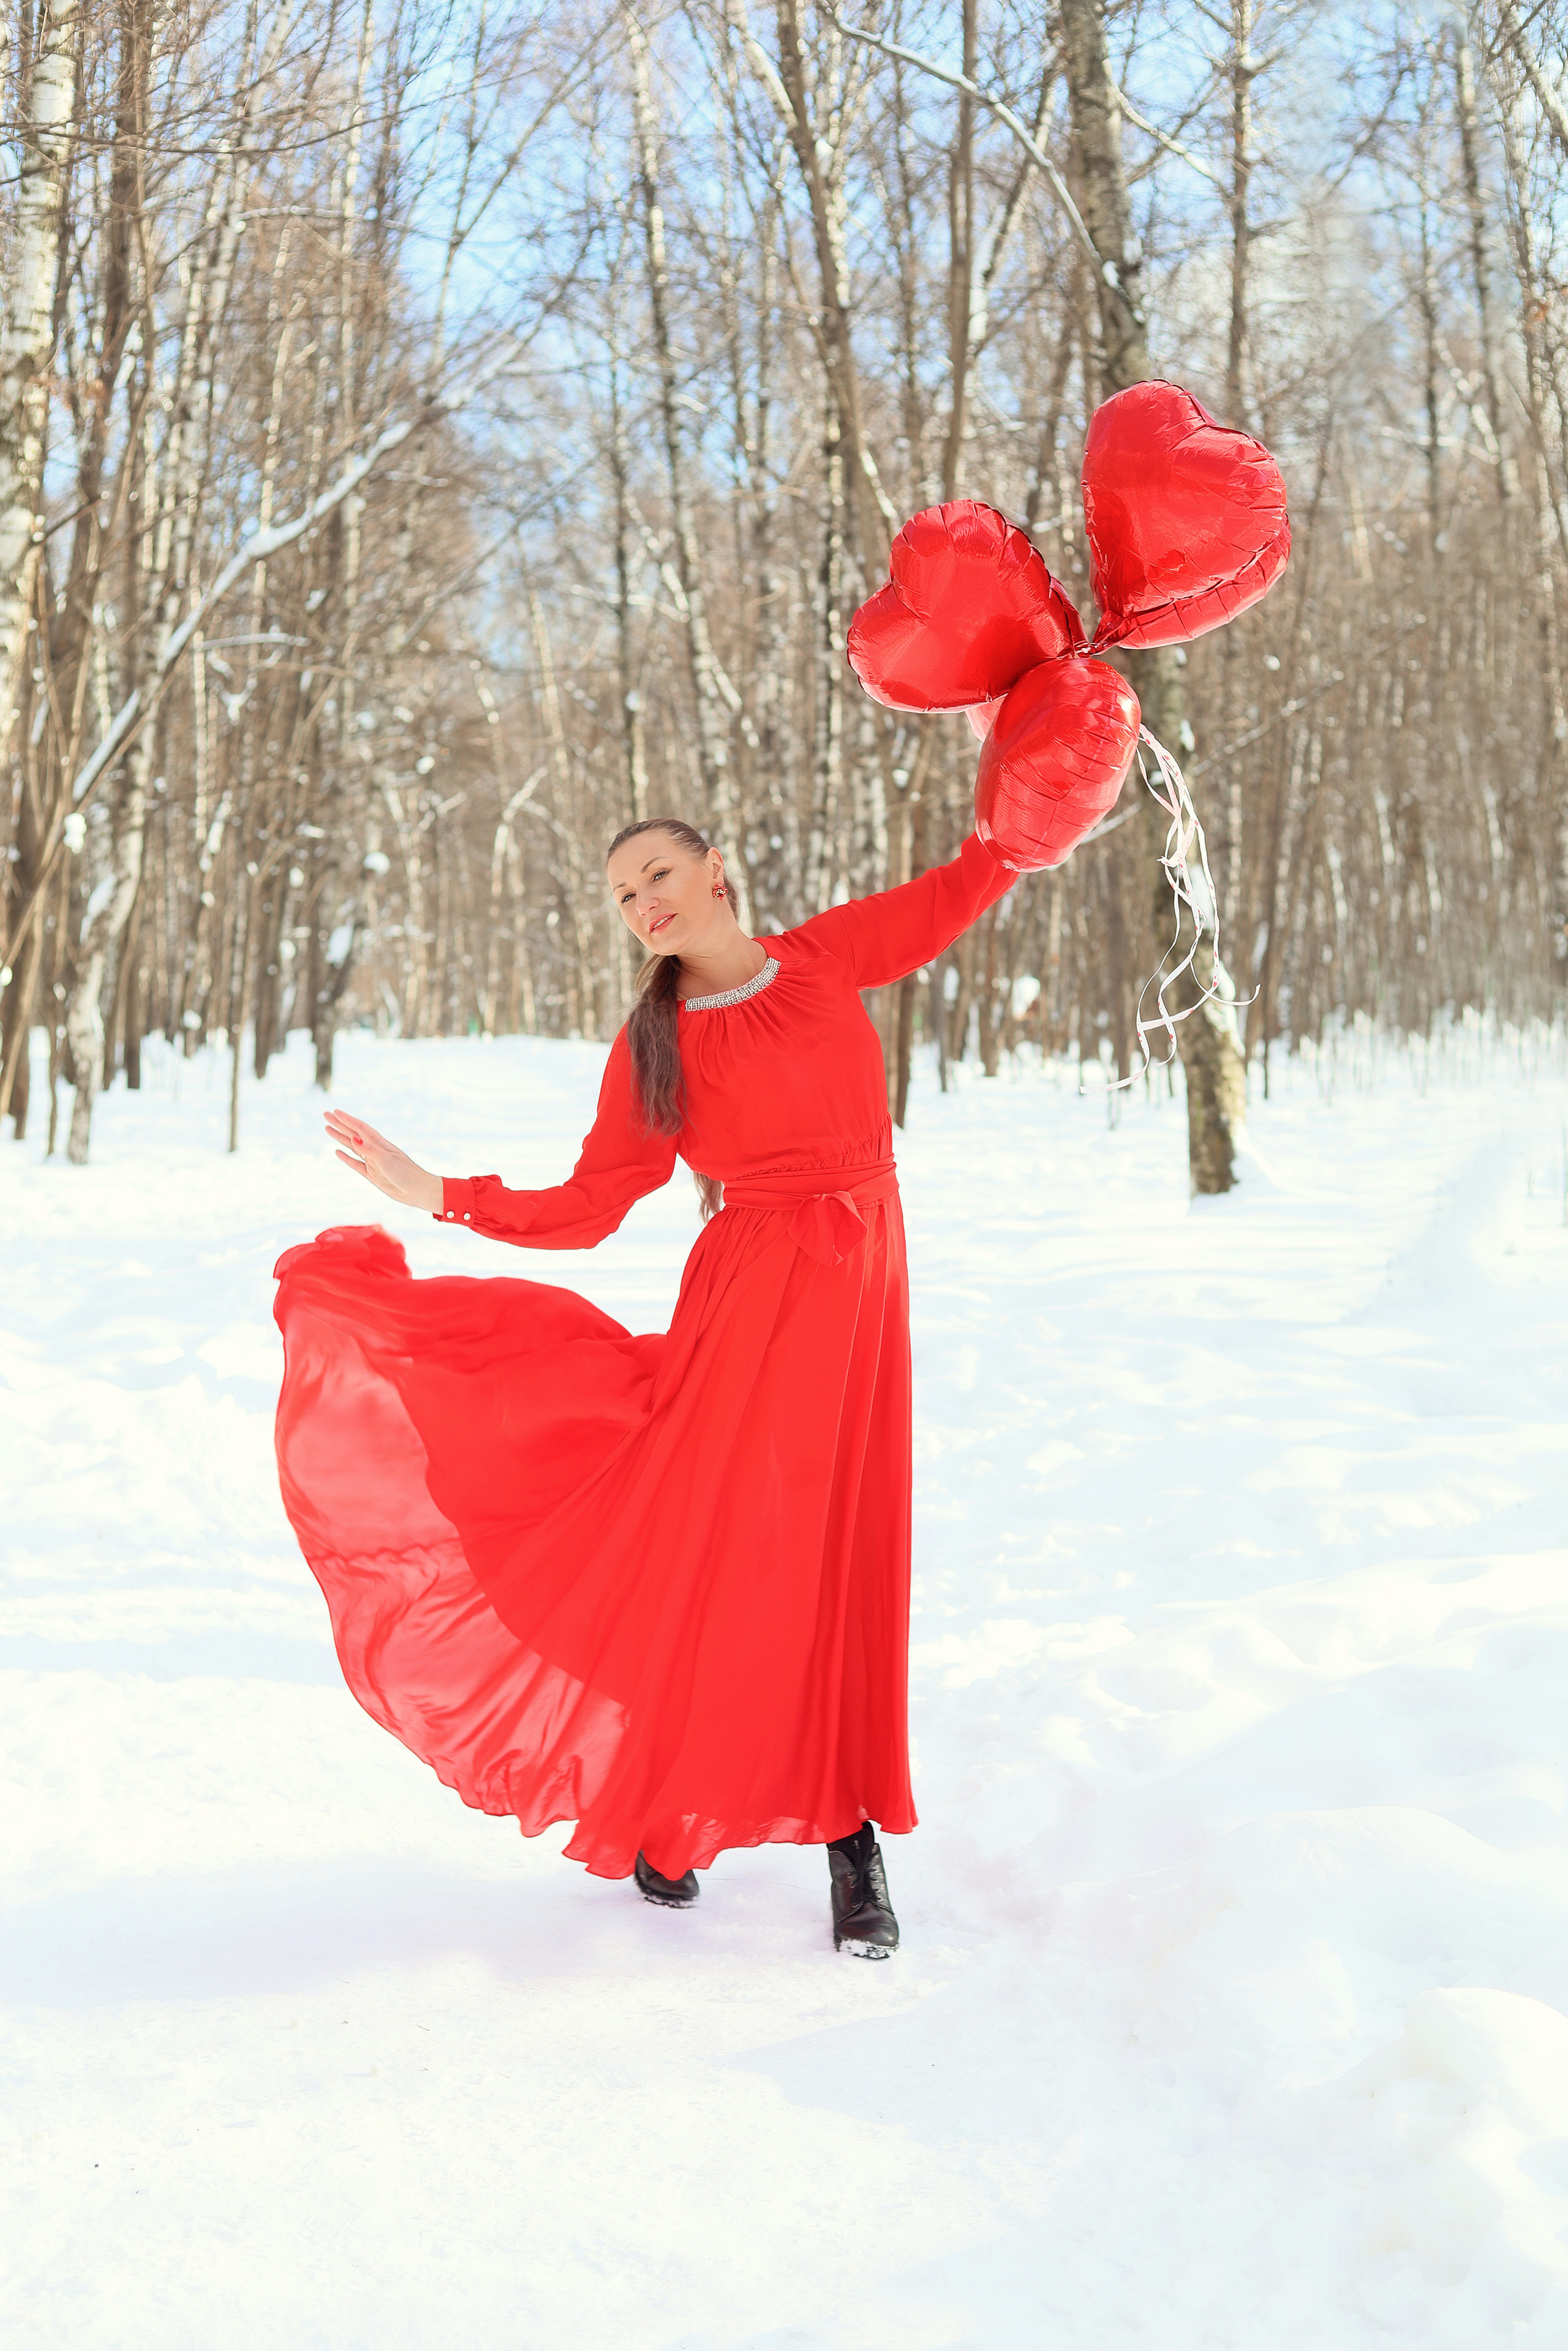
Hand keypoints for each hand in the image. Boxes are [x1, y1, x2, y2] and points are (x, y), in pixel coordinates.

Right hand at [324, 1109, 443, 1211]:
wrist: (416, 1191)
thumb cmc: (405, 1173)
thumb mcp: (386, 1160)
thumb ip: (369, 1150)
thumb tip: (354, 1138)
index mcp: (379, 1144)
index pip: (359, 1128)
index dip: (347, 1119)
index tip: (334, 1112)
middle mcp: (374, 1150)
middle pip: (353, 1134)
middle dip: (339, 1124)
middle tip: (326, 1115)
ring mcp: (372, 1162)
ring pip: (352, 1146)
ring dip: (340, 1137)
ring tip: (327, 1128)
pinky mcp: (372, 1174)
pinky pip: (355, 1163)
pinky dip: (346, 1157)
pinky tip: (337, 1151)